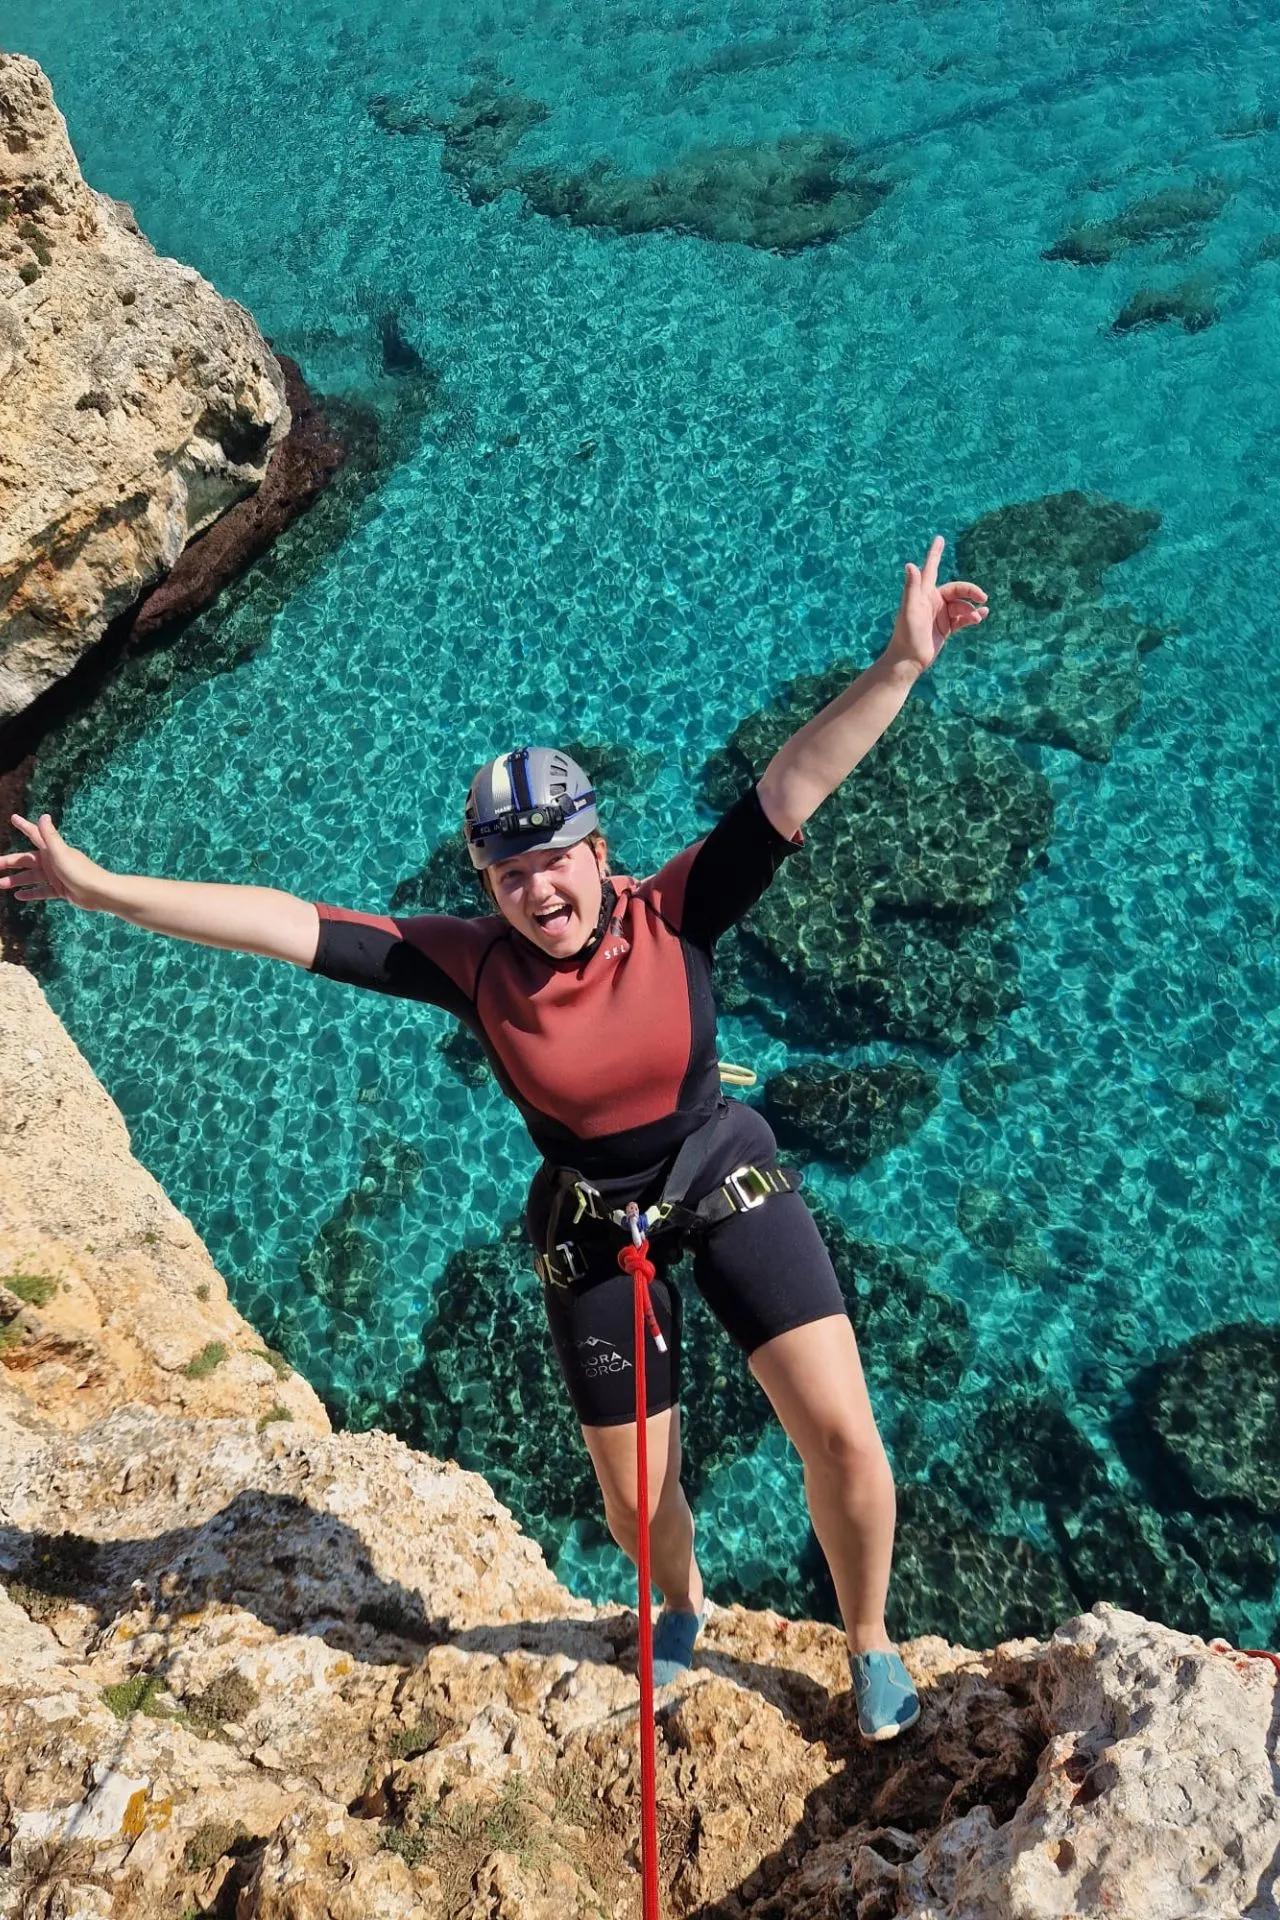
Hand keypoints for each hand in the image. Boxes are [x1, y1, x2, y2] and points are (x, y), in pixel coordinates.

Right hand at [0, 813, 105, 908]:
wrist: (98, 893)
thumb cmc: (79, 872)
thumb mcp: (61, 853)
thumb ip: (50, 836)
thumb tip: (44, 816)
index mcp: (51, 850)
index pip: (34, 834)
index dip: (24, 826)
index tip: (13, 818)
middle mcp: (51, 861)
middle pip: (26, 860)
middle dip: (9, 862)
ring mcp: (55, 876)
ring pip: (30, 877)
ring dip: (15, 881)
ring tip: (0, 884)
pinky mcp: (60, 890)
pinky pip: (41, 891)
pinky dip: (30, 893)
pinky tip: (18, 897)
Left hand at [885, 535, 987, 673]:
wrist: (909, 660)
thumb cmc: (906, 634)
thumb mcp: (910, 609)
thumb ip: (911, 587)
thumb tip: (910, 564)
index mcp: (923, 593)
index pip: (931, 568)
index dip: (935, 553)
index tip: (940, 538)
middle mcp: (932, 601)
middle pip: (957, 589)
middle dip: (970, 591)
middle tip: (983, 597)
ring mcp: (940, 614)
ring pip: (962, 605)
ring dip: (971, 609)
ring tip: (977, 617)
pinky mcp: (946, 627)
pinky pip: (963, 617)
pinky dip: (973, 615)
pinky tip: (982, 615)